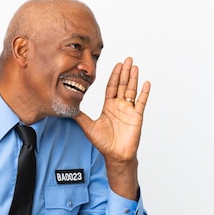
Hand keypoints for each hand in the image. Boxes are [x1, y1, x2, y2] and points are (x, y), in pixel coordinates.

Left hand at [74, 56, 150, 198]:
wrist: (115, 155)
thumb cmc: (103, 143)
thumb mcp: (88, 127)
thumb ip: (79, 116)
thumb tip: (67, 107)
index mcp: (108, 107)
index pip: (111, 87)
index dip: (114, 76)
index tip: (116, 64)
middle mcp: (119, 106)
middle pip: (122, 85)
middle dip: (124, 72)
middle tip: (127, 59)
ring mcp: (129, 110)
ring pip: (131, 90)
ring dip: (133, 78)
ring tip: (134, 66)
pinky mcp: (136, 116)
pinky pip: (141, 102)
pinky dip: (144, 93)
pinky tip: (145, 83)